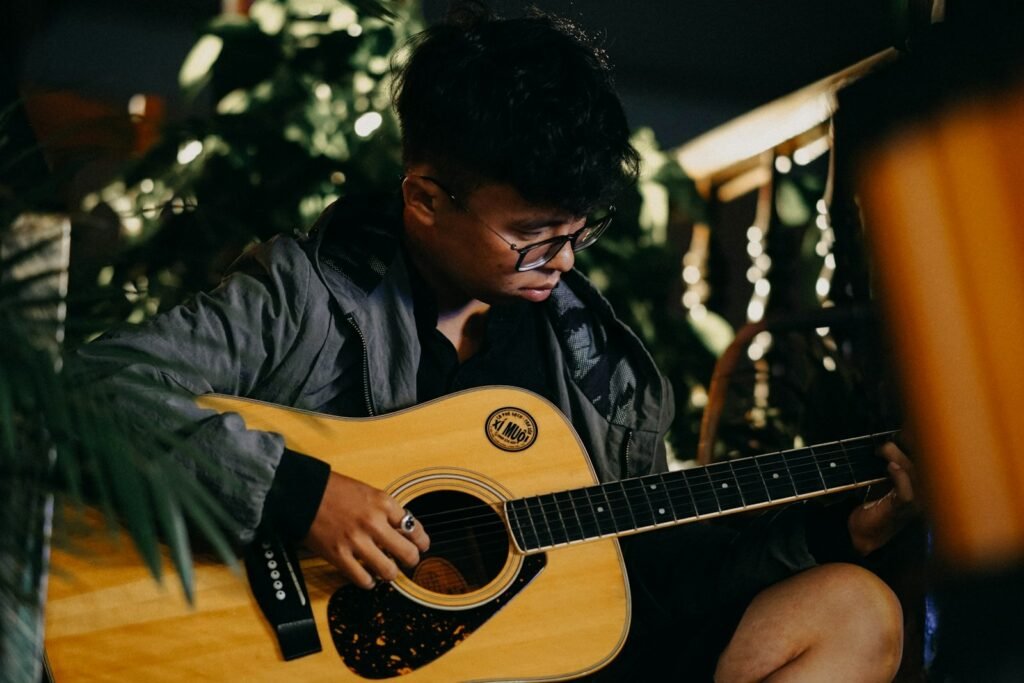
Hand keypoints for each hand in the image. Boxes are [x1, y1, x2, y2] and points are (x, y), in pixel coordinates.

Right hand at [303, 472, 429, 588]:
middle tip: (408, 561)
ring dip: (391, 573)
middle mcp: (373, 522)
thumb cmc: (335, 490)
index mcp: (383, 503)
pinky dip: (369, 582)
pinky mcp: (339, 555)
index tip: (421, 546)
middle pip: (408, 553)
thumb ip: (387, 511)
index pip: (414, 528)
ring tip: (388, 570)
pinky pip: (363, 579)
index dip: (422, 541)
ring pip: (389, 571)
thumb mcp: (370, 493)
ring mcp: (356, 541)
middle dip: (411, 560)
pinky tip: (369, 577)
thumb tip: (405, 529)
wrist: (305, 493)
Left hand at [847, 442, 919, 555]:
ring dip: (899, 459)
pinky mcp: (900, 511)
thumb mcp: (879, 484)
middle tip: (884, 444)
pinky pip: (906, 492)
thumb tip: (883, 443)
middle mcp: (919, 495)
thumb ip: (885, 468)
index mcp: (916, 487)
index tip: (901, 432)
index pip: (924, 462)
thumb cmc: (869, 509)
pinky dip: (900, 477)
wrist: (858, 535)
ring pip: (915, 475)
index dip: (915, 445)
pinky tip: (891, 467)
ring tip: (883, 452)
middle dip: (905, 448)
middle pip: (921, 465)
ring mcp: (912, 504)